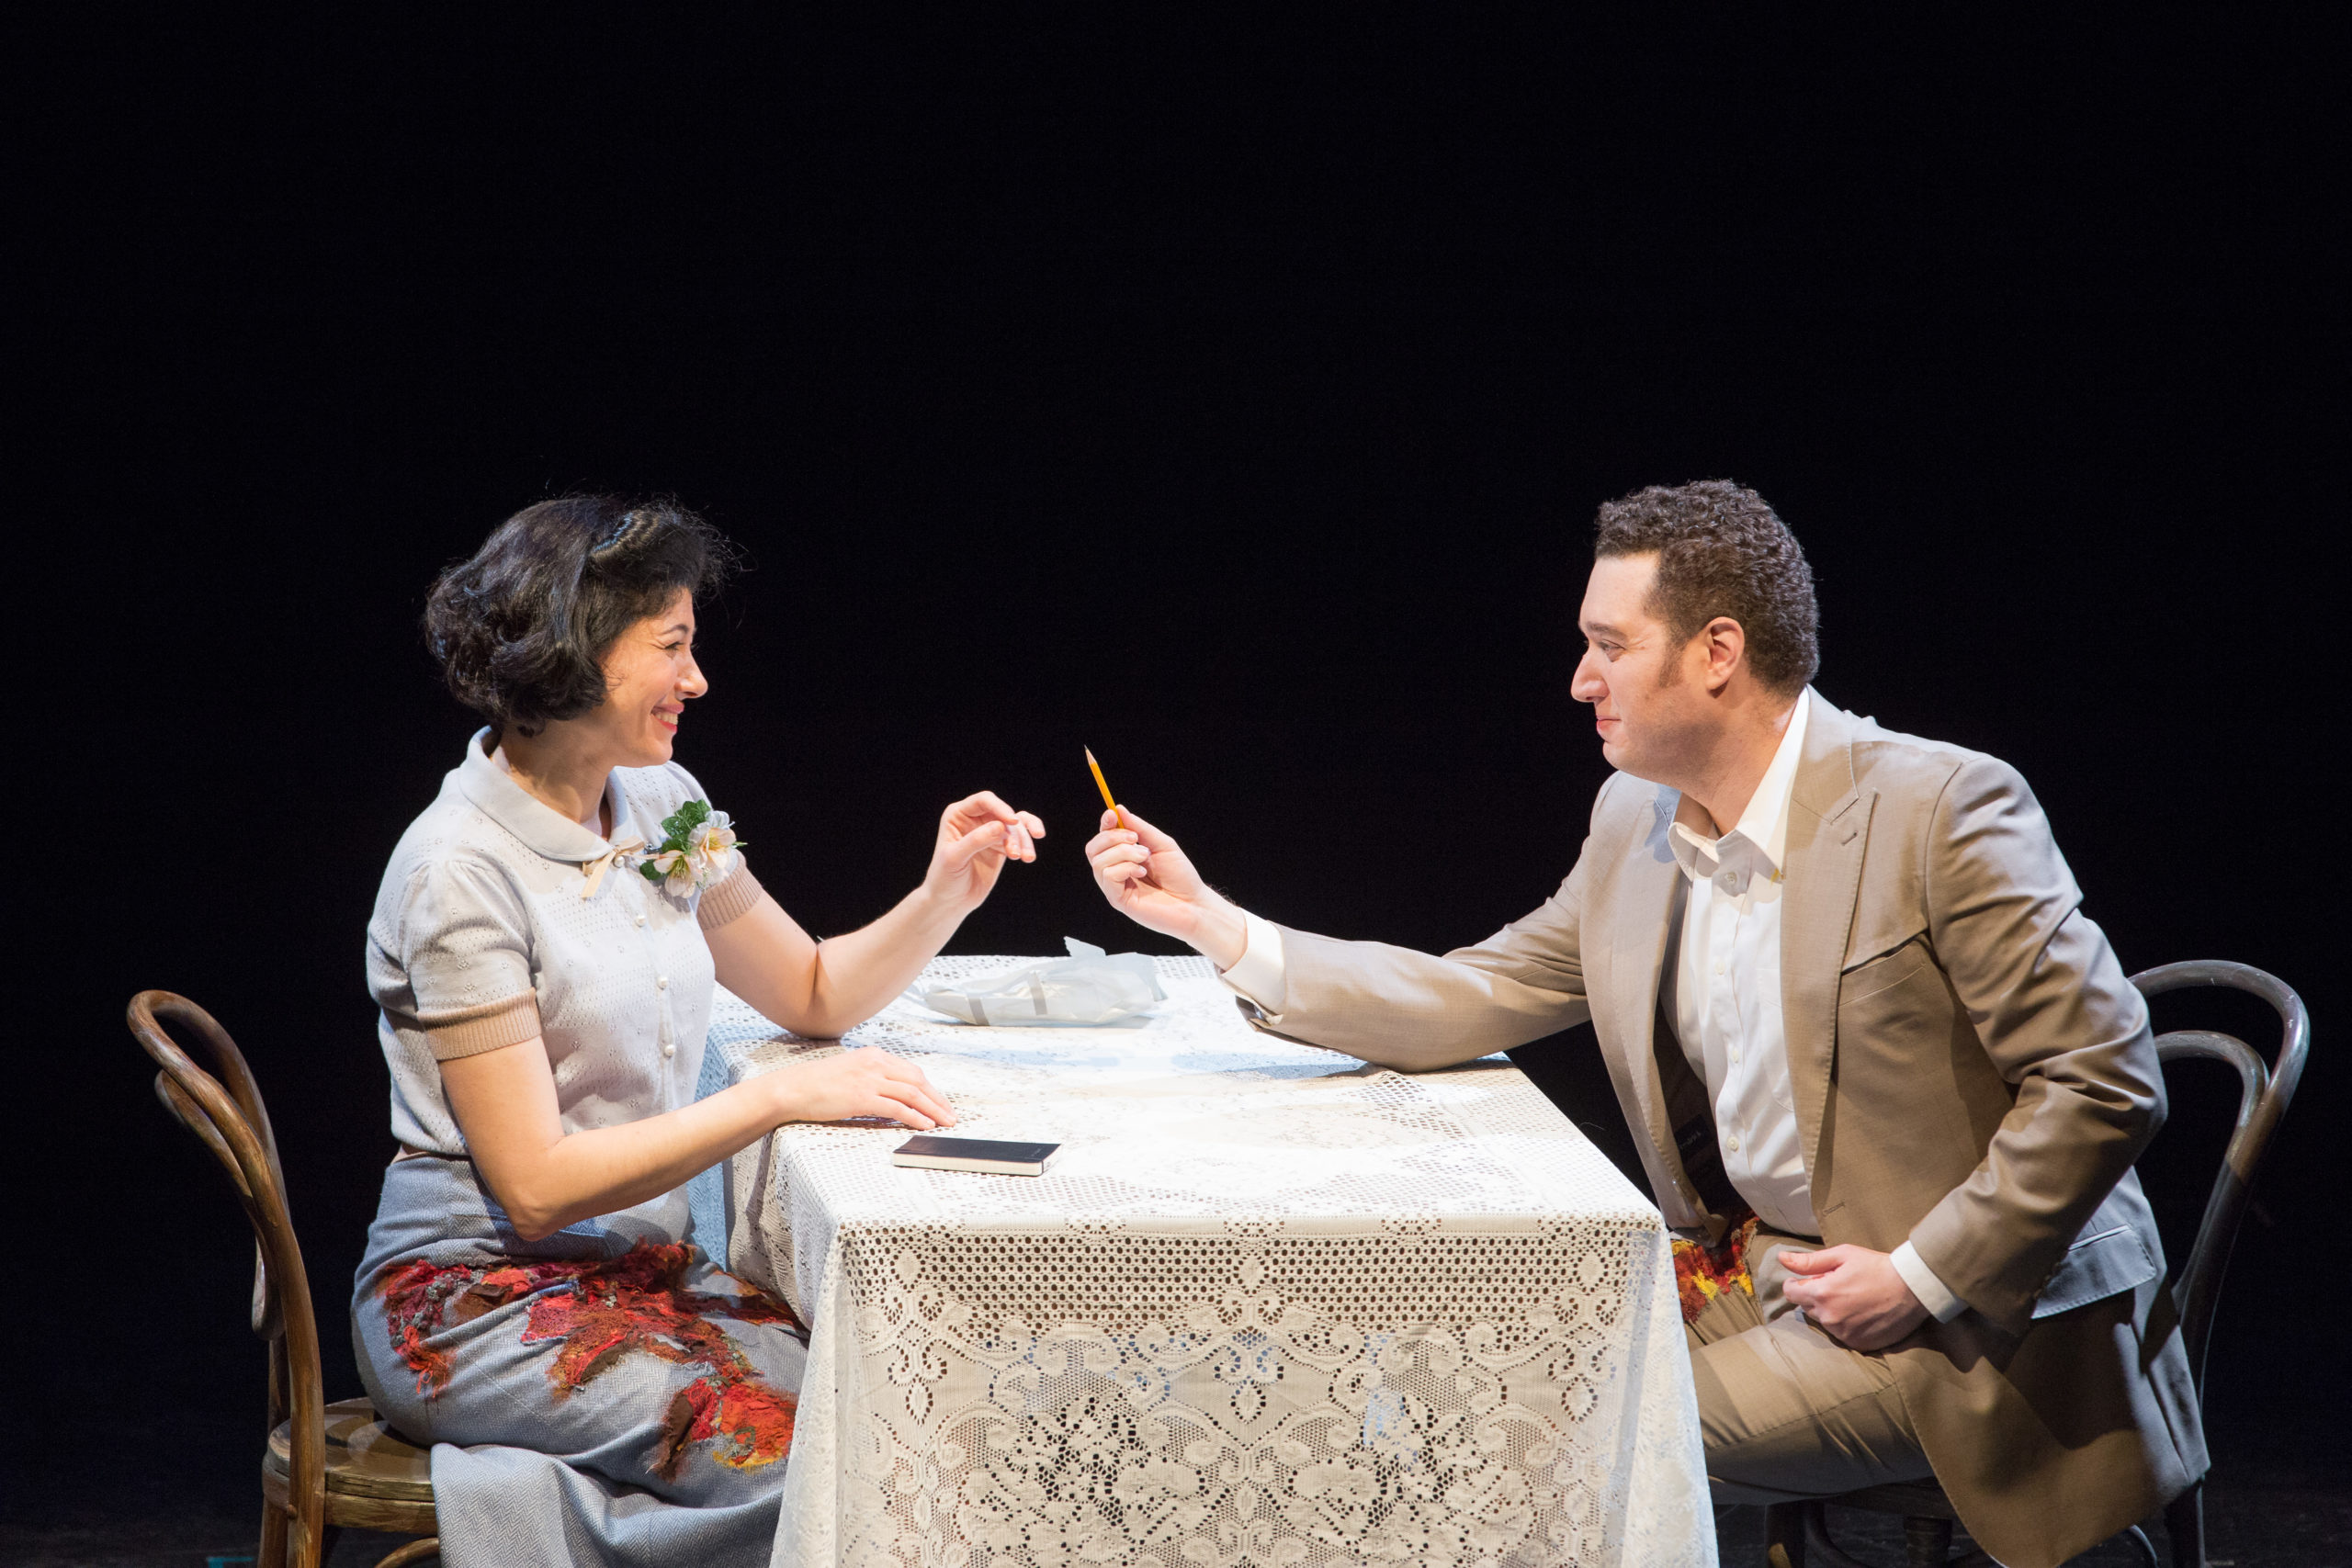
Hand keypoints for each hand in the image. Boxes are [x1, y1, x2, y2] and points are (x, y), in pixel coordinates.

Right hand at [772, 1046, 955, 1129]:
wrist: (792, 1088)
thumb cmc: (816, 1084)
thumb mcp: (850, 1072)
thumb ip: (872, 1078)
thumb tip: (892, 1096)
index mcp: (874, 1055)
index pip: (912, 1071)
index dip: (930, 1088)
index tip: (941, 1102)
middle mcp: (875, 1063)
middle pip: (918, 1080)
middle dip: (938, 1099)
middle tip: (951, 1115)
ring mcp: (869, 1079)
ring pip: (912, 1094)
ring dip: (933, 1109)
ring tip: (944, 1122)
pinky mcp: (862, 1097)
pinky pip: (897, 1108)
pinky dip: (915, 1117)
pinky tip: (925, 1125)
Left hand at [921, 790, 1043, 910]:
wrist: (951, 901)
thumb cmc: (945, 878)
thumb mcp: (955, 858)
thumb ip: (976, 840)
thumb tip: (1001, 826)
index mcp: (957, 815)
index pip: (983, 801)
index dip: (1000, 807)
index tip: (1012, 822)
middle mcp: (975, 819)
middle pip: (1004, 813)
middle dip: (1015, 830)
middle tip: (1016, 852)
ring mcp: (989, 831)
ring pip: (1016, 825)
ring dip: (1024, 840)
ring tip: (1027, 859)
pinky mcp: (1001, 845)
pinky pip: (1020, 837)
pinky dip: (1027, 844)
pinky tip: (1027, 857)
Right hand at [1084, 808, 1245, 968]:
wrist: (1193, 903)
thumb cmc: (1180, 876)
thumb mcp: (1162, 844)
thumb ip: (1141, 828)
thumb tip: (1119, 809)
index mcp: (1124, 858)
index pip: (1103, 839)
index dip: (1104, 824)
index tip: (1112, 814)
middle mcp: (1116, 871)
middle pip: (1093, 848)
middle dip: (1112, 837)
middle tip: (1136, 839)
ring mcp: (1115, 887)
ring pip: (1099, 861)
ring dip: (1123, 853)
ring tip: (1144, 858)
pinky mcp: (1117, 900)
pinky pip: (1108, 875)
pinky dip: (1125, 868)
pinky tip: (1142, 873)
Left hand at [1778, 1245, 1928, 1350]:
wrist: (1912, 1289)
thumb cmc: (1877, 1267)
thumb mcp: (1843, 1255)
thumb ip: (1810, 1261)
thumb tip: (1782, 1259)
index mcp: (1821, 1293)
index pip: (1790, 1293)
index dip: (1797, 1284)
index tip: (1808, 1279)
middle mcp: (1829, 1317)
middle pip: (1807, 1307)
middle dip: (1816, 1296)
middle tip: (1838, 1285)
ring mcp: (1844, 1334)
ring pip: (1825, 1321)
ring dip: (1831, 1311)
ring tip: (1853, 1298)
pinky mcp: (1858, 1344)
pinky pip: (1842, 1335)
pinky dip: (1846, 1325)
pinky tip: (1862, 1313)